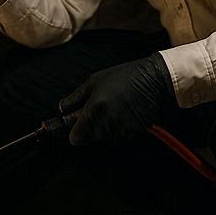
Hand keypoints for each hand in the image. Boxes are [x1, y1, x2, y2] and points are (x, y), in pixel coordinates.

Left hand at [59, 53, 174, 144]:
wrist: (153, 79)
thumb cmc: (124, 76)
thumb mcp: (94, 81)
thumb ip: (75, 98)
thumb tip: (62, 109)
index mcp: (94, 109)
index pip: (76, 138)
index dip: (75, 131)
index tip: (76, 124)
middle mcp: (107, 122)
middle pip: (90, 138)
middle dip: (91, 127)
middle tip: (100, 107)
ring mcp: (121, 129)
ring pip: (105, 137)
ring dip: (105, 127)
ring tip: (114, 107)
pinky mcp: (133, 132)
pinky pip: (119, 135)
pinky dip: (119, 127)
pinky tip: (125, 111)